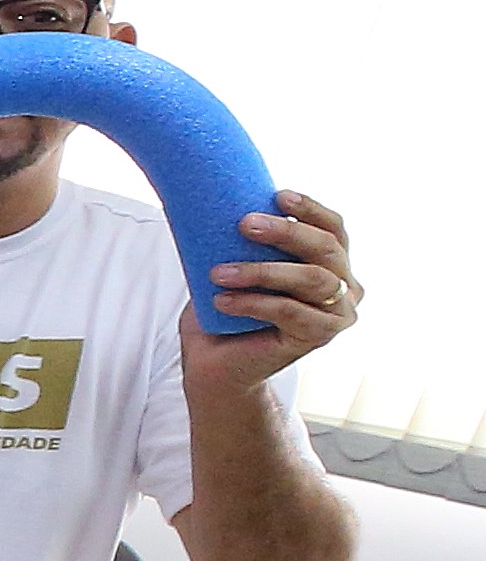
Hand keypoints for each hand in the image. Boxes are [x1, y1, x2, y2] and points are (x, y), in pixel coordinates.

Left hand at [191, 189, 357, 385]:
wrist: (216, 364)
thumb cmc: (227, 309)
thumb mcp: (237, 264)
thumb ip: (244, 239)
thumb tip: (218, 198)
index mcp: (332, 264)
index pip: (333, 229)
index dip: (311, 209)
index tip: (277, 196)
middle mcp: (345, 287)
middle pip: (326, 250)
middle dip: (286, 232)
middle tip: (243, 224)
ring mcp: (338, 314)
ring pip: (313, 280)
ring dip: (263, 271)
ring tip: (219, 272)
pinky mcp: (319, 338)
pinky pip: (291, 312)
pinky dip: (254, 303)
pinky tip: (222, 301)